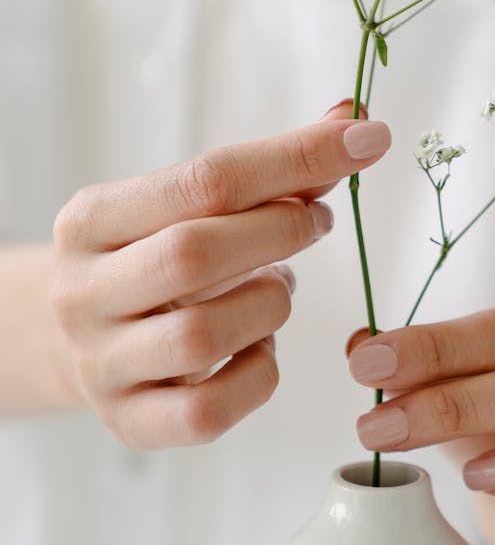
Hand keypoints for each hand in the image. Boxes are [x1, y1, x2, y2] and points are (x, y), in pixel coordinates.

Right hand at [53, 103, 389, 447]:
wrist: (81, 339)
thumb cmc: (153, 258)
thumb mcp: (188, 207)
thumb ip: (271, 169)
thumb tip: (354, 121)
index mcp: (90, 220)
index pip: (202, 179)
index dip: (293, 159)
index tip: (364, 140)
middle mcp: (82, 292)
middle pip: (193, 253)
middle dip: (281, 230)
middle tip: (318, 221)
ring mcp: (100, 364)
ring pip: (202, 336)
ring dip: (269, 304)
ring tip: (278, 285)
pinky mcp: (128, 422)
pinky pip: (209, 411)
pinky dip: (257, 372)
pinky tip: (260, 345)